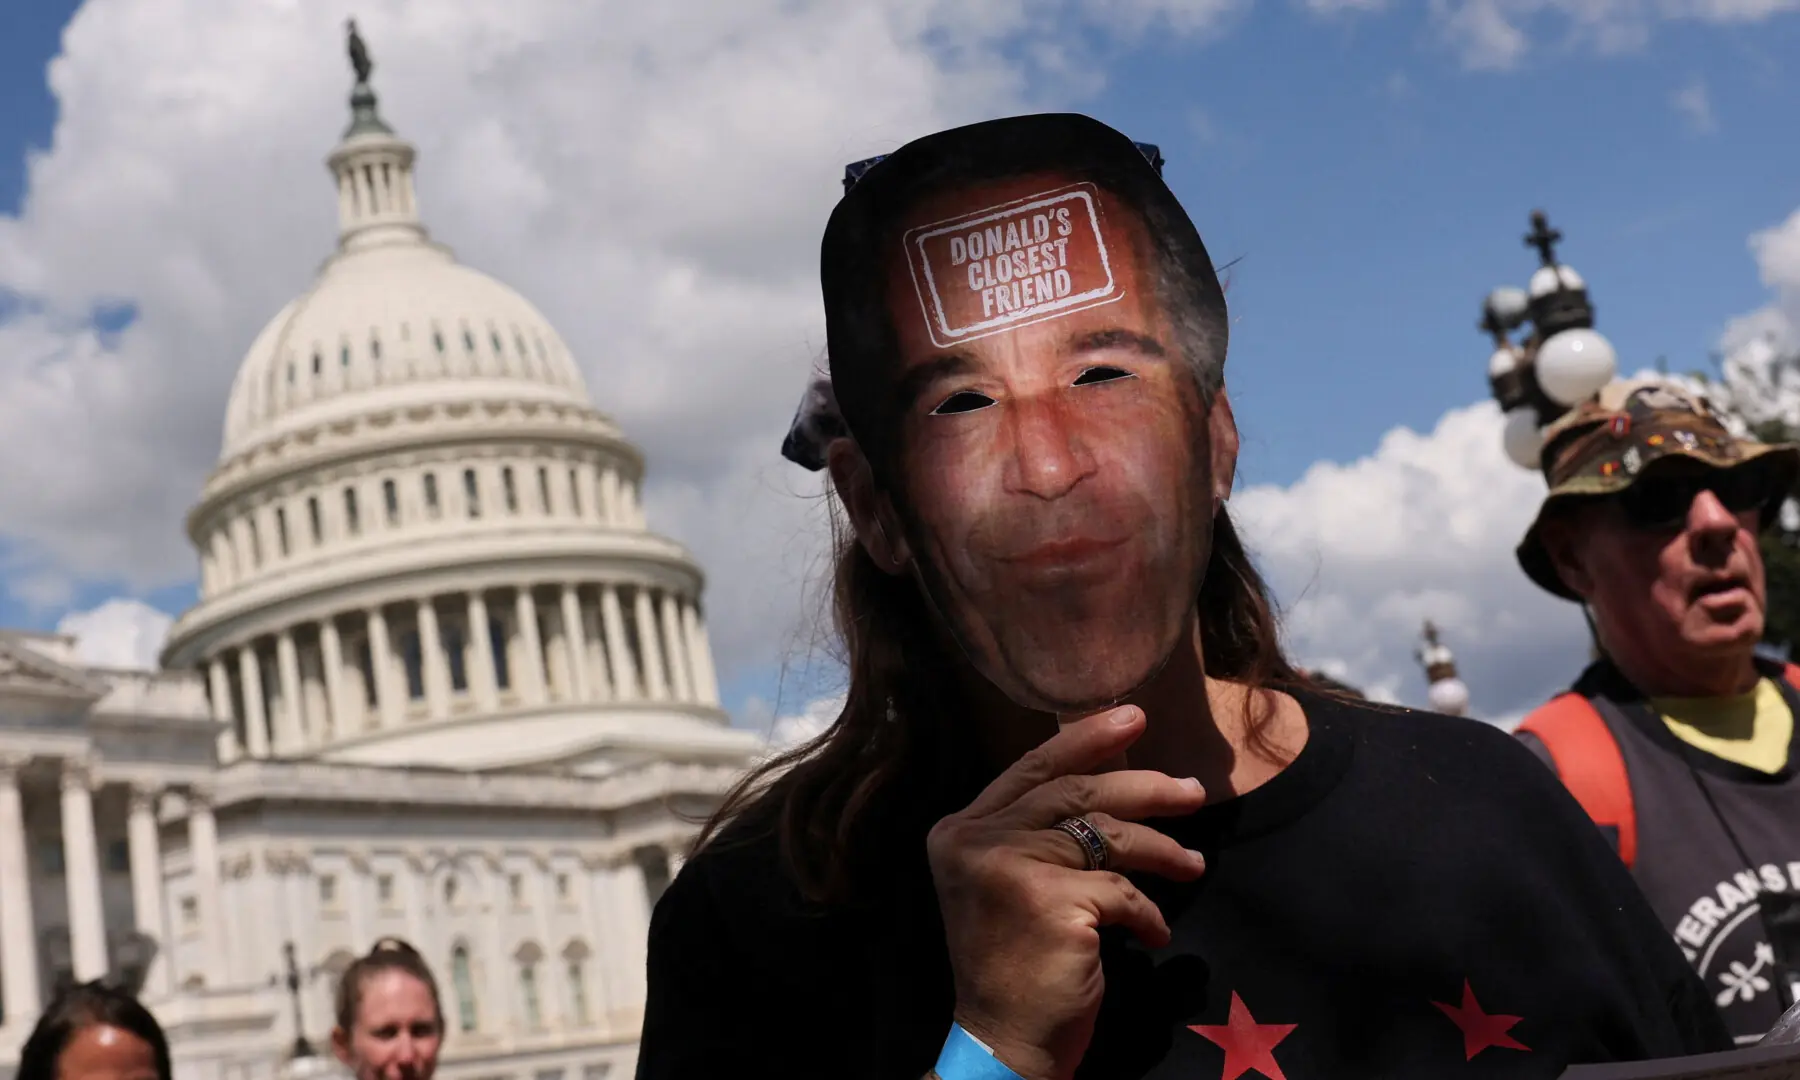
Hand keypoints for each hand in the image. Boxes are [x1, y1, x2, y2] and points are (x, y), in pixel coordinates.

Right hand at [926, 706, 1208, 1079]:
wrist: (1004, 1041)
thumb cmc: (1015, 964)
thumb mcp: (1009, 883)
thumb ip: (1037, 831)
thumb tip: (1113, 779)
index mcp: (961, 830)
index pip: (1031, 769)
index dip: (1085, 739)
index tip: (1135, 717)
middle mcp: (977, 841)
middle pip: (1075, 793)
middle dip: (1144, 786)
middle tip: (1193, 789)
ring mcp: (1010, 868)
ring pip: (1106, 836)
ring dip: (1161, 850)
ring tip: (1194, 865)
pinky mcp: (1051, 903)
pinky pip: (1122, 890)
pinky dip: (1147, 912)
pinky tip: (1154, 933)